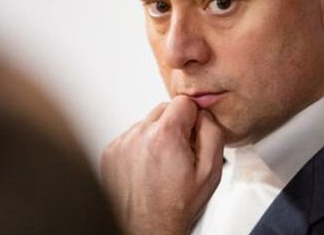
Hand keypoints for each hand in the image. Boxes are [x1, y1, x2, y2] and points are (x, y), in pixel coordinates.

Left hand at [102, 96, 224, 234]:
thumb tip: (204, 114)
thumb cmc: (176, 205)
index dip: (193, 119)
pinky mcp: (110, 153)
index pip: (183, 101)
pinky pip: (131, 137)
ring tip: (163, 164)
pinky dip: (141, 146)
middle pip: (164, 109)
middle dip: (176, 126)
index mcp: (165, 136)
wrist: (148, 228)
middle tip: (180, 153)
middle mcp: (139, 135)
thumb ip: (212, 132)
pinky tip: (148, 167)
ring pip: (147, 123)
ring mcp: (122, 144)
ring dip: (157, 136)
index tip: (193, 136)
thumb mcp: (210, 170)